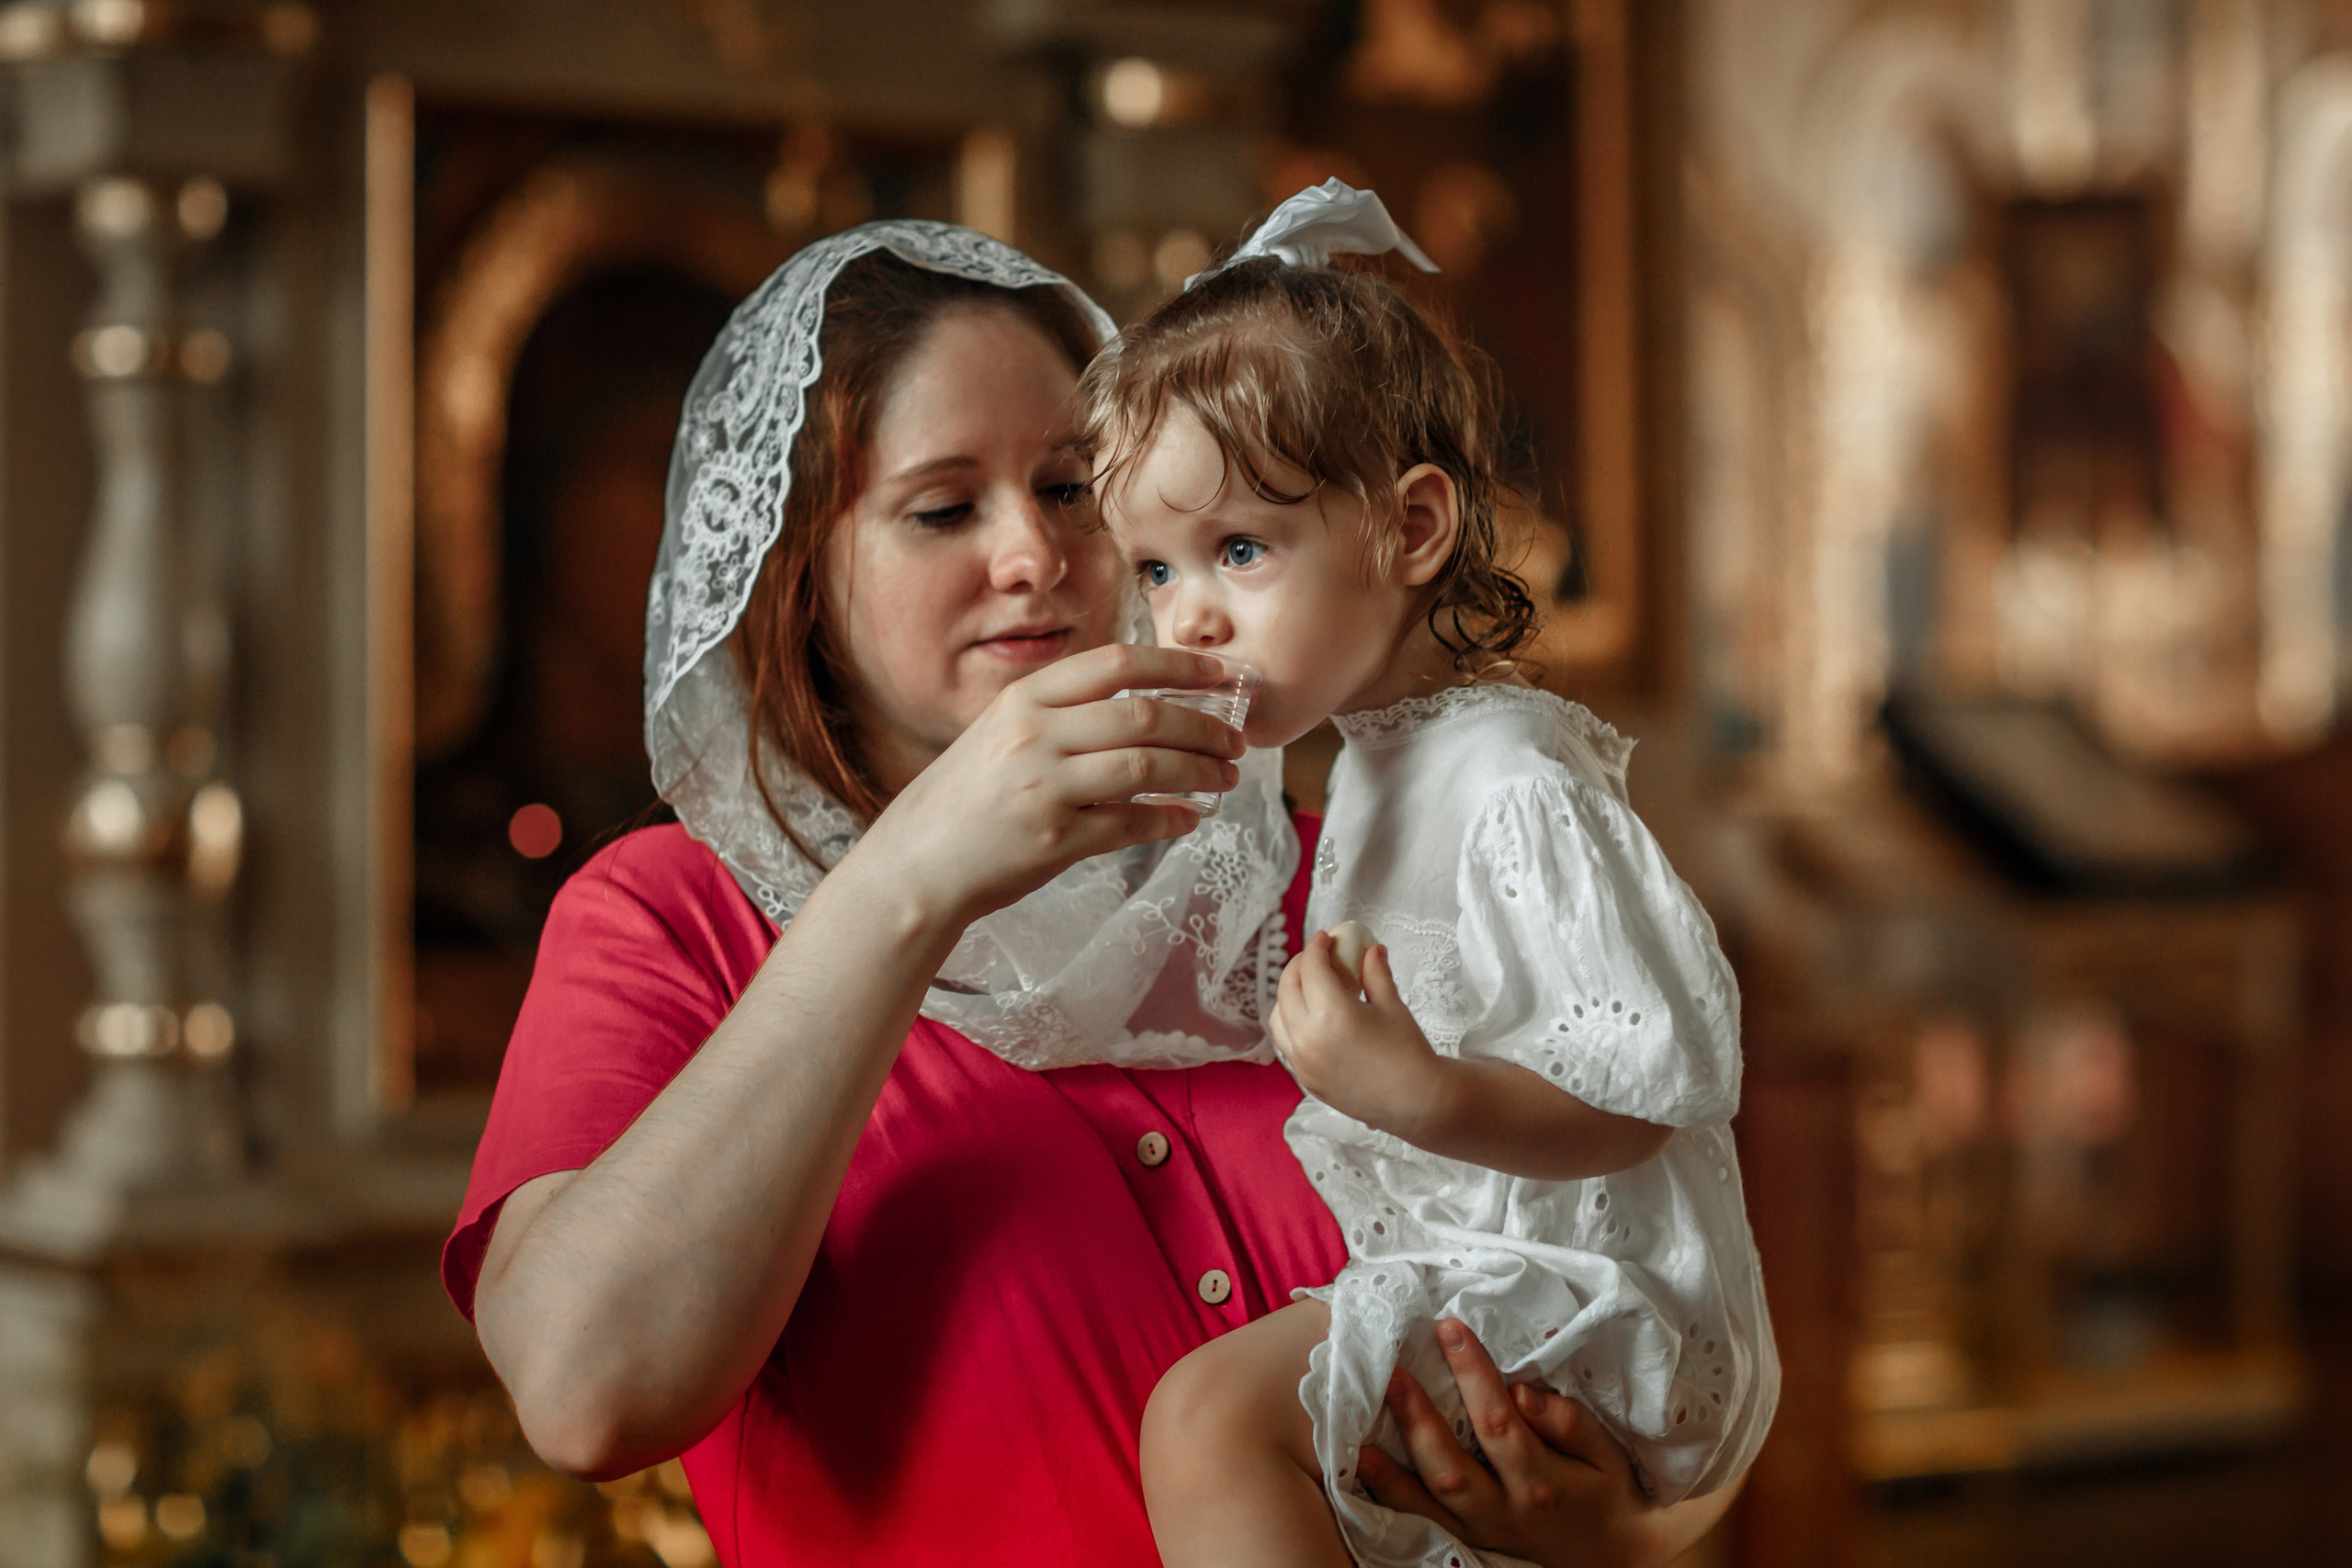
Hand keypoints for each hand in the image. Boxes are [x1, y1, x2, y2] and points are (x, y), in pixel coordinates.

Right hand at [859, 644, 1243, 925]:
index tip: (1221, 672)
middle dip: (1204, 724)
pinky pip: (1132, 823)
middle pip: (1146, 714)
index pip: (1118, 664)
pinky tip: (1188, 819)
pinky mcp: (1056, 839)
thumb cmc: (961, 802)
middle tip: (1235, 739)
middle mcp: (1035, 735)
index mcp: (1024, 699)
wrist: (913, 867)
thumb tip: (1138, 706)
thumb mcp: (999, 735)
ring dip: (1199, 770)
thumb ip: (1058, 716)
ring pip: (1147, 765)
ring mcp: (1045, 787)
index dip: (1180, 664)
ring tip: (1225, 777)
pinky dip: (1170, 819)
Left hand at [1270, 933, 1448, 1140]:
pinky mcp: (1305, 1079)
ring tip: (1309, 987)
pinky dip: (1291, 1023)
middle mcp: (1308, 1038)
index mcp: (1331, 1014)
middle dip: (1298, 966)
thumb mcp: (1392, 1005)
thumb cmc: (1407, 1051)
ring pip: (1278, 1017)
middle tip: (1316, 958)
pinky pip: (1286, 1043)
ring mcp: (1302, 1062)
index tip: (1325, 938)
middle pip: (1287, 989)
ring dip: (1288, 995)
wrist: (1415, 1101)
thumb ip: (1376, 973)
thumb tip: (1371, 948)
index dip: (1316, 947)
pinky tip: (1310, 1018)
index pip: (1311, 968)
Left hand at [1357, 1319, 1725, 1567]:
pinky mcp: (1469, 1540)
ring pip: (1427, 1503)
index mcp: (1542, 1482)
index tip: (1449, 1328)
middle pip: (1452, 1468)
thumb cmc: (1609, 1492)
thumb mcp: (1607, 1454)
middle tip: (1391, 1370)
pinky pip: (1422, 1522)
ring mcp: (1482, 1530)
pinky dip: (1390, 1496)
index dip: (1472, 1375)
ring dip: (1388, 1467)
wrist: (1617, 1556)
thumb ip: (1568, 1423)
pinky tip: (1363, 1467)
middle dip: (1417, 1418)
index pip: (1500, 1423)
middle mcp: (1506, 1510)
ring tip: (1355, 1429)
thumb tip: (1523, 1392)